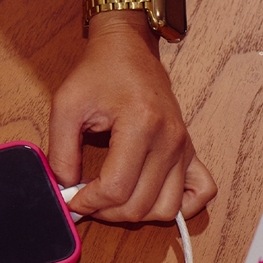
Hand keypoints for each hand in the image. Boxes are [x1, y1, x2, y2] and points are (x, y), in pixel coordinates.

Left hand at [47, 12, 215, 221]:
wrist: (129, 48)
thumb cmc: (99, 71)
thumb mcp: (67, 106)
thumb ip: (61, 152)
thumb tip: (65, 189)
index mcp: (141, 124)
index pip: (116, 188)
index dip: (88, 202)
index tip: (72, 198)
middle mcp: (170, 139)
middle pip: (140, 205)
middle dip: (106, 211)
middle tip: (87, 198)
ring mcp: (184, 147)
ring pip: (167, 208)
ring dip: (136, 214)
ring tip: (113, 199)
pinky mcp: (190, 150)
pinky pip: (201, 193)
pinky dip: (180, 206)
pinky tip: (152, 197)